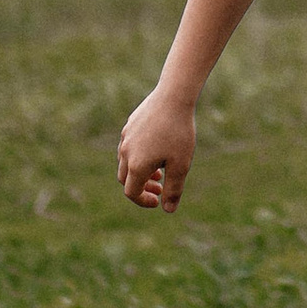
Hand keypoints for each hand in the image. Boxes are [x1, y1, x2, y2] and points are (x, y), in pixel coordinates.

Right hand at [117, 86, 197, 211]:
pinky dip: (138, 157)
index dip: (143, 201)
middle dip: (141, 188)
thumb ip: (173, 190)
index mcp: (136, 165)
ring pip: (125, 163)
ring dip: (139, 172)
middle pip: (125, 179)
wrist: (173, 97)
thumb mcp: (181, 165)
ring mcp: (125, 138)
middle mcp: (125, 152)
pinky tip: (157, 151)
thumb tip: (167, 210)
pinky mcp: (129, 125)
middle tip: (160, 188)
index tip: (158, 201)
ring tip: (160, 172)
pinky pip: (128, 147)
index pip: (131, 193)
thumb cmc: (179, 132)